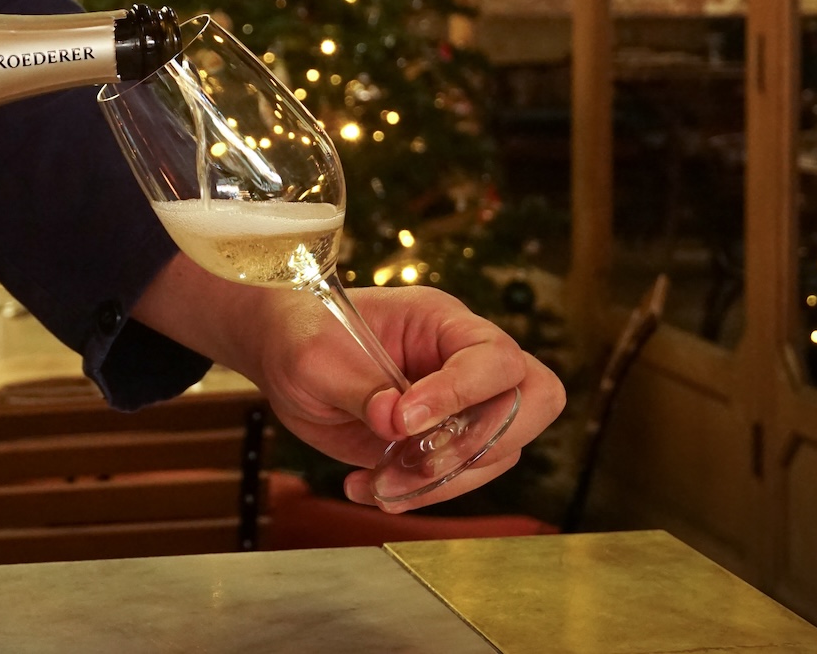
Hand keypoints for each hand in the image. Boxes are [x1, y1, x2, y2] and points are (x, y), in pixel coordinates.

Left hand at [134, 256, 565, 511]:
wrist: (282, 354)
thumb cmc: (301, 334)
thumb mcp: (315, 356)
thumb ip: (358, 388)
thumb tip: (394, 424)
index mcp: (440, 320)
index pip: (493, 356)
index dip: (461, 393)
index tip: (402, 420)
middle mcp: (462, 360)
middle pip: (534, 400)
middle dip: (482, 443)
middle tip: (416, 458)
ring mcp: (458, 403)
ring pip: (499, 453)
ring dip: (440, 481)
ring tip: (375, 483)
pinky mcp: (440, 441)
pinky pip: (460, 477)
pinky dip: (418, 495)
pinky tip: (366, 487)